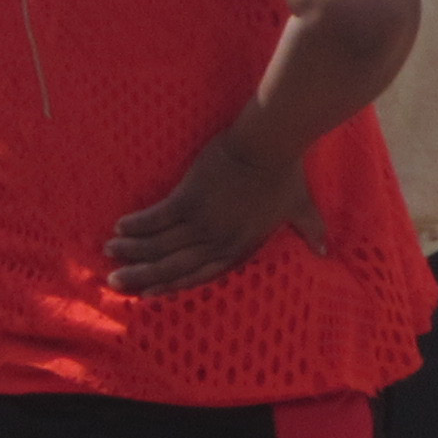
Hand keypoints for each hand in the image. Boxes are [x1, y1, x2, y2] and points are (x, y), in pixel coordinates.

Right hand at [106, 135, 329, 294]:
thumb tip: (326, 250)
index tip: (151, 292)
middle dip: (145, 275)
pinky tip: (120, 228)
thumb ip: (311, 231)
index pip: (203, 273)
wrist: (269, 145)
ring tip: (111, 253)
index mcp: (242, 245)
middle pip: (176, 265)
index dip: (175, 284)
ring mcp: (204, 220)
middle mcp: (219, 239)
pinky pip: (158, 216)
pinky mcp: (190, 197)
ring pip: (162, 244)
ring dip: (134, 251)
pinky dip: (139, 224)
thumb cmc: (287, 175)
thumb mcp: (302, 208)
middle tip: (116, 282)